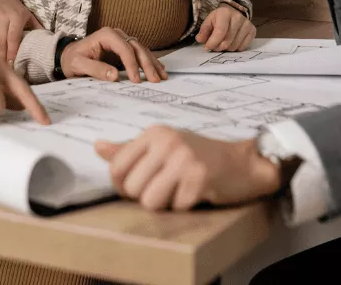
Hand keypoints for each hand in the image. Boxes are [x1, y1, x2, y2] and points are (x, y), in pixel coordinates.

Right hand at [0, 0, 42, 64]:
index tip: (12, 65)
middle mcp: (2, 16)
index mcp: (16, 16)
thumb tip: (47, 42)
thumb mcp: (27, 14)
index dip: (12, 53)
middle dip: (2, 57)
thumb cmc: (14, 8)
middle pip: (1, 42)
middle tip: (3, 68)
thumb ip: (36, 28)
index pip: (13, 38)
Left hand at [61, 27, 166, 83]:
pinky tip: (159, 69)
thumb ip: (96, 69)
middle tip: (155, 80)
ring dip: (152, 63)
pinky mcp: (124, 48)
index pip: (125, 49)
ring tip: (162, 76)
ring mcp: (121, 40)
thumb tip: (114, 76)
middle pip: (137, 48)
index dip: (132, 65)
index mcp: (106, 35)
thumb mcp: (79, 65)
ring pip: (142, 50)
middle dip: (147, 64)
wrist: (68, 56)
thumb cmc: (72, 60)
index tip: (136, 80)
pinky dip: (150, 62)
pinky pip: (140, 54)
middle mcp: (116, 34)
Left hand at [95, 127, 280, 210]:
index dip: (124, 186)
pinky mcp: (199, 178)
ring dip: (166, 204)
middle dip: (147, 196)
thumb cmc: (199, 156)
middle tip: (168, 188)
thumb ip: (129, 150)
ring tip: (181, 191)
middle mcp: (167, 142)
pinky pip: (176, 208)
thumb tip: (96, 147)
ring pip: (150, 202)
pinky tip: (198, 193)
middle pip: (133, 189)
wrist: (244, 163)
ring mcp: (183, 159)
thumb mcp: (162, 146)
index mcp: (154, 133)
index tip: (140, 187)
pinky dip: (186, 207)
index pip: (117, 168)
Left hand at [195, 5, 255, 51]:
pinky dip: (235, 48)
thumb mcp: (209, 21)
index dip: (212, 43)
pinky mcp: (252, 30)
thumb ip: (203, 31)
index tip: (207, 47)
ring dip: (226, 48)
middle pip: (227, 42)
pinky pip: (243, 47)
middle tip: (214, 46)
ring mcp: (247, 24)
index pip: (219, 32)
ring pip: (234, 46)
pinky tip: (232, 42)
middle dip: (218, 47)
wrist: (234, 12)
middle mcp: (238, 17)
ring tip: (223, 43)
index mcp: (225, 13)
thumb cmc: (219, 18)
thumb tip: (200, 40)